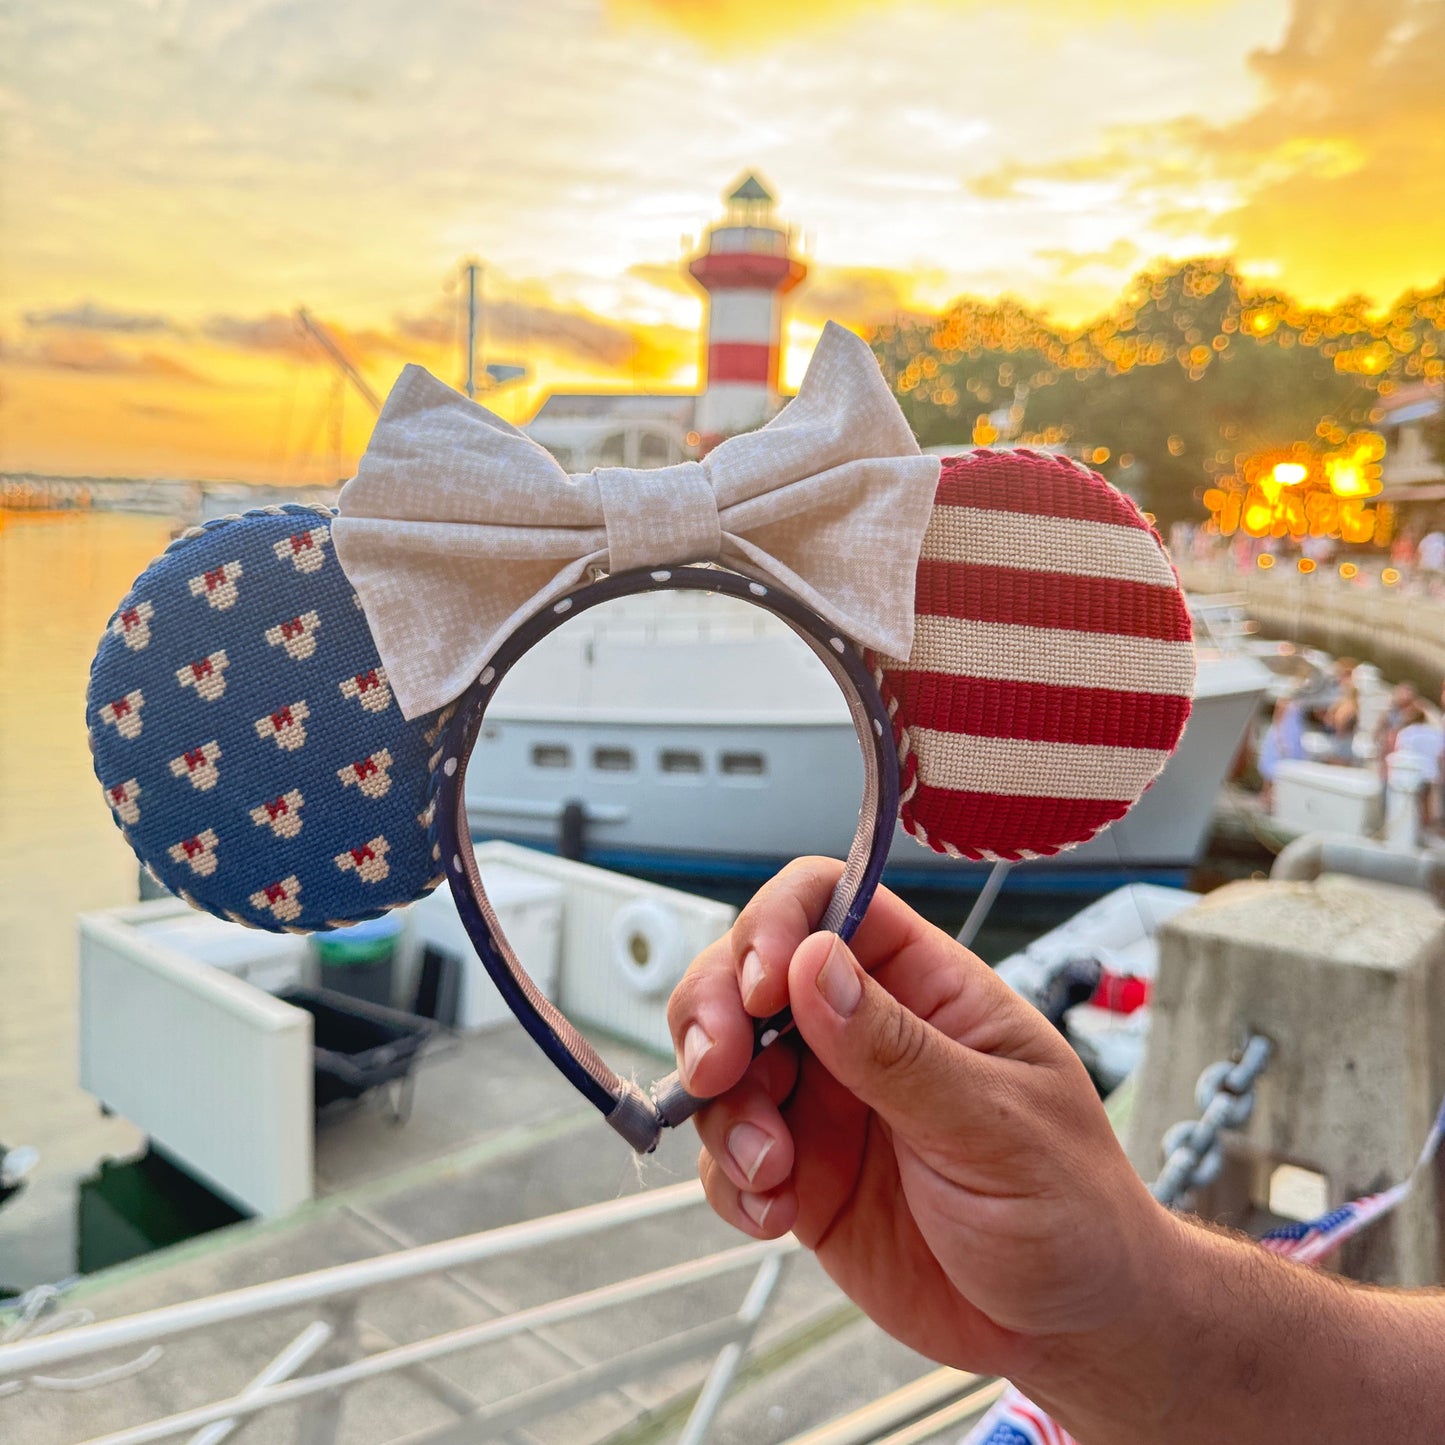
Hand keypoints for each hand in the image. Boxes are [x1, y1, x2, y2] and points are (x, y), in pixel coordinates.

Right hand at [667, 858, 1173, 1383]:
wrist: (1072, 1330)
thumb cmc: (1070, 1207)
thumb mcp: (992, 1125)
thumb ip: (897, 1050)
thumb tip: (810, 962)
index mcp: (924, 987)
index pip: (829, 902)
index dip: (776, 923)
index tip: (760, 986)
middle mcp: (862, 1031)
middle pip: (748, 973)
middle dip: (714, 1011)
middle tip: (716, 1071)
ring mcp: (827, 1102)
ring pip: (726, 1064)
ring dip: (725, 1111)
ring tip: (771, 1172)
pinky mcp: (803, 1174)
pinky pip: (728, 1155)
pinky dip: (730, 1181)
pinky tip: (777, 1215)